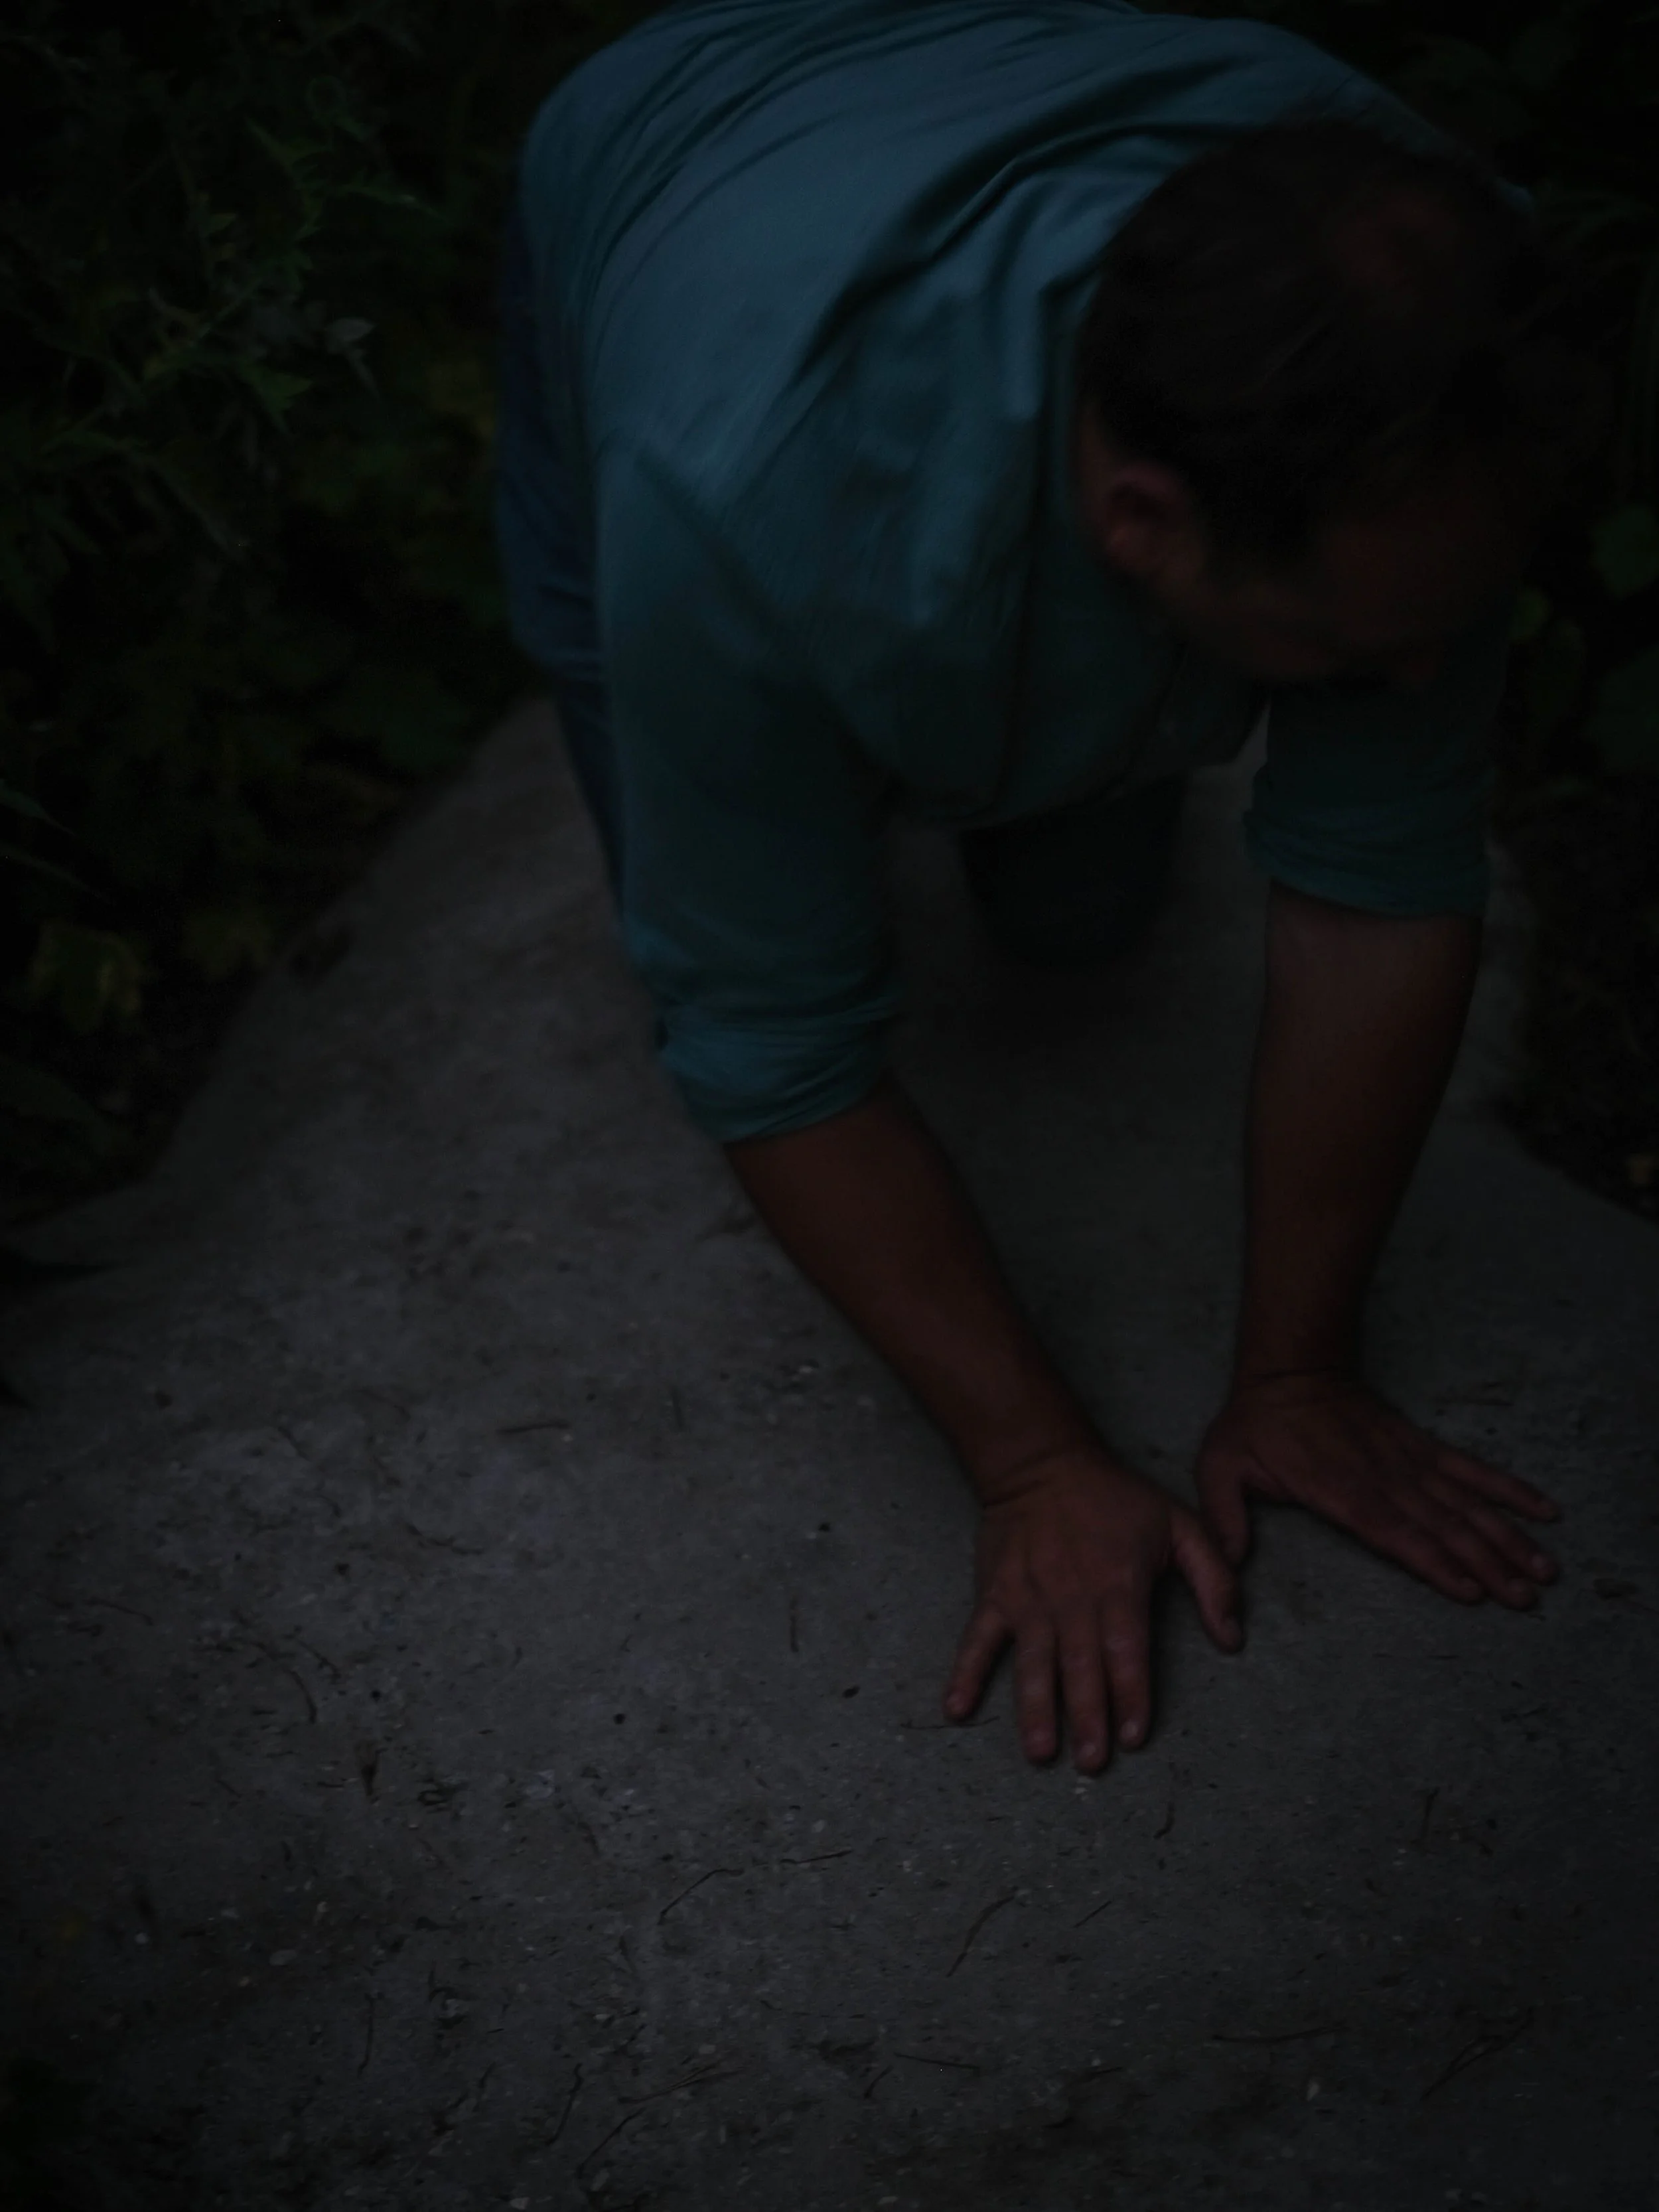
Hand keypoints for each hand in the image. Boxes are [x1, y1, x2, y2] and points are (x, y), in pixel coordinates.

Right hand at [943, 1451, 1241, 1772]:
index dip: (1132, 1694)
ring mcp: (1027, 1598)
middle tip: (1092, 1762)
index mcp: (1118, 1584)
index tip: (1135, 1736)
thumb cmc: (1115, 1498)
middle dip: (1087, 1716)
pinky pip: (977, 1639)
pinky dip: (965, 1673)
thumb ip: (1215, 1579)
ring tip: (1040, 1752)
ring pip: (1032, 1661)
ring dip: (1034, 1708)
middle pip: (1080, 1665)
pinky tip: (955, 1709)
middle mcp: (1071, 1597)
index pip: (1126, 1650)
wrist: (1041, 1462)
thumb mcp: (1180, 1524)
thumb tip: (1233, 1638)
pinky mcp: (994, 1595)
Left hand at [1197, 1371, 1560, 1607]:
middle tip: (1525, 1597)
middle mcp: (1382, 1478)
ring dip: (1507, 1537)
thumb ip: (1226, 1517)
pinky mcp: (1422, 1448)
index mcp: (1337, 1489)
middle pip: (1442, 1526)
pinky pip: (1472, 1469)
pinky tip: (1544, 1510)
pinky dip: (1509, 1489)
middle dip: (1486, 1563)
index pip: (1392, 1531)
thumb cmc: (1255, 1425)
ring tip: (1544, 1570)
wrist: (1290, 1369)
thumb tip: (1229, 1566)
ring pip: (1466, 1503)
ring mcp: (1409, 1462)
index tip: (1470, 1589)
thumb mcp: (1220, 1466)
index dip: (1432, 1560)